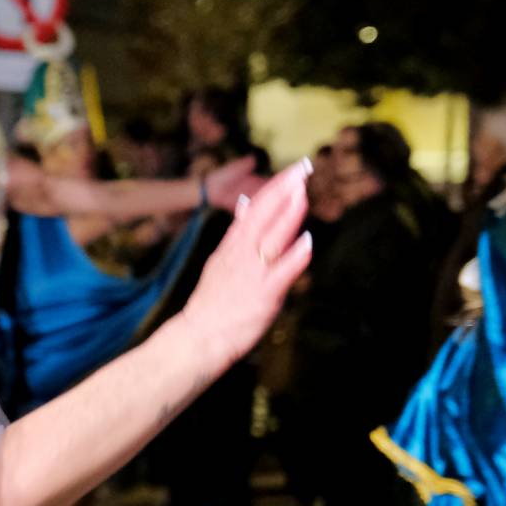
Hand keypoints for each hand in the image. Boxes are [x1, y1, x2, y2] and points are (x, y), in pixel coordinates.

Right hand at [172, 160, 311, 372]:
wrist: (198, 337)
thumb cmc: (213, 301)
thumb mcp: (221, 259)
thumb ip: (238, 231)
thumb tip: (246, 202)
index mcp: (232, 245)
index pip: (256, 207)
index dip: (276, 186)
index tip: (296, 169)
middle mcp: (241, 255)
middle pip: (263, 216)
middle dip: (284, 191)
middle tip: (303, 168)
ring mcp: (251, 275)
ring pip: (271, 240)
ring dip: (288, 216)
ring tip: (303, 194)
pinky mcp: (262, 296)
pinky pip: (280, 274)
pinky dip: (294, 258)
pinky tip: (308, 243)